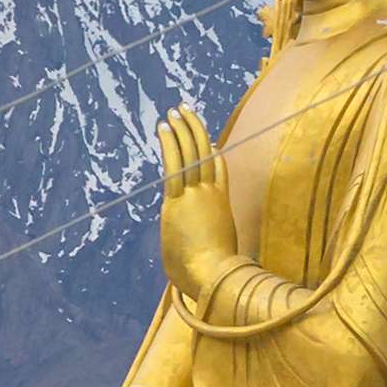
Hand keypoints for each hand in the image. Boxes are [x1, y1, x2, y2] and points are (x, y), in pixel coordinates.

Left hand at [153, 104, 237, 293]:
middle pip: (206, 155)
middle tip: (188, 112)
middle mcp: (212, 195)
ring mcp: (197, 194)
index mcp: (222, 208)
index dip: (215, 157)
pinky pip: (175, 163)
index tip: (212, 144)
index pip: (219, 174)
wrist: (214, 275)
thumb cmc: (211, 277)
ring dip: (184, 128)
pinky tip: (164, 127)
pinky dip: (170, 143)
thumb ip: (203, 249)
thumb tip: (194, 261)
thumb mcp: (210, 258)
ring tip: (176, 109)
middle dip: (196, 131)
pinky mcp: (179, 199)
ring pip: (192, 152)